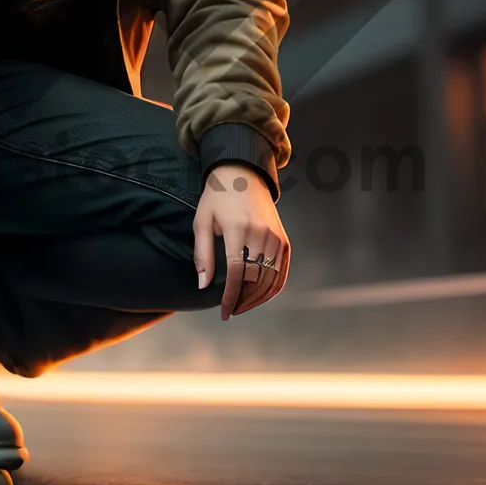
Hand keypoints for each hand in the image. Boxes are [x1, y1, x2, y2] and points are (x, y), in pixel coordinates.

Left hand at [193, 162, 290, 319]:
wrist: (242, 173)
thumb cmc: (217, 197)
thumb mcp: (202, 221)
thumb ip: (203, 254)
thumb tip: (203, 285)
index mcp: (238, 229)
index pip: (237, 273)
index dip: (231, 296)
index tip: (224, 311)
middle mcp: (260, 233)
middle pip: (256, 279)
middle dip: (244, 301)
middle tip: (231, 310)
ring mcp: (275, 236)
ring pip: (271, 278)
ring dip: (258, 297)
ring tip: (243, 305)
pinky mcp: (283, 238)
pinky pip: (282, 269)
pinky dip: (274, 286)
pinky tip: (262, 296)